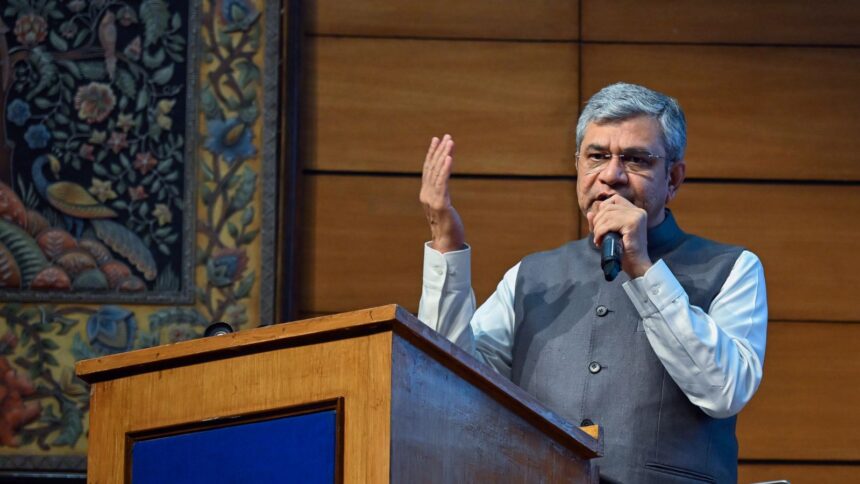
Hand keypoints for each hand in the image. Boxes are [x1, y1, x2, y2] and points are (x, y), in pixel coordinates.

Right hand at [419, 134, 464, 252]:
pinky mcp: (440, 204)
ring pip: (437, 172)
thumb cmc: (448, 227)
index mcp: (426, 194)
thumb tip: (444, 188)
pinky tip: (448, 158)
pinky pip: (442, 183)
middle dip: (439, 150)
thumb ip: (442, 196)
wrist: (446, 243)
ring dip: (443, 155)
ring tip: (450, 142)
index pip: (428, 169)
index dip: (431, 154)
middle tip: (447, 136)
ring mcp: (432, 199)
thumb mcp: (444, 208)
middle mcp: (426, 195)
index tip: (437, 140)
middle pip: (432, 168)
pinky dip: (444, 169)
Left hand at [586, 195, 650, 277]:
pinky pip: (609, 224)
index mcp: (636, 211)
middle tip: (596, 235)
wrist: (636, 265)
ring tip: (598, 239)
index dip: (603, 210)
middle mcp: (638, 211)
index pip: (614, 199)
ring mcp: (637, 216)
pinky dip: (600, 232)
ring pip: (607, 215)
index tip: (600, 225)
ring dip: (597, 228)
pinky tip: (600, 241)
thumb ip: (600, 222)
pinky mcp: (633, 224)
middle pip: (608, 207)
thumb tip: (589, 213)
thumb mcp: (610, 233)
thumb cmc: (624, 251)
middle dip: (597, 221)